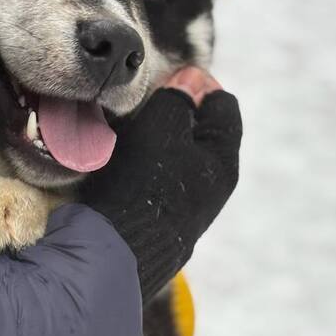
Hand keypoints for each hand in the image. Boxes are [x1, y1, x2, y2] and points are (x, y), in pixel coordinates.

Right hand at [81, 67, 241, 303]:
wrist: (112, 256)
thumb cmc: (143, 185)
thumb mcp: (163, 127)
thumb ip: (179, 99)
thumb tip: (193, 80)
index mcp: (223, 162)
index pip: (223, 106)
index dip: (197, 86)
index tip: (164, 79)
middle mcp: (210, 187)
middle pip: (197, 132)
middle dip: (170, 114)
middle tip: (140, 104)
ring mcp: (183, 207)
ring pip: (171, 157)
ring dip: (149, 142)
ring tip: (122, 134)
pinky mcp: (155, 222)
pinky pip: (150, 181)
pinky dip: (135, 167)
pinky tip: (113, 166)